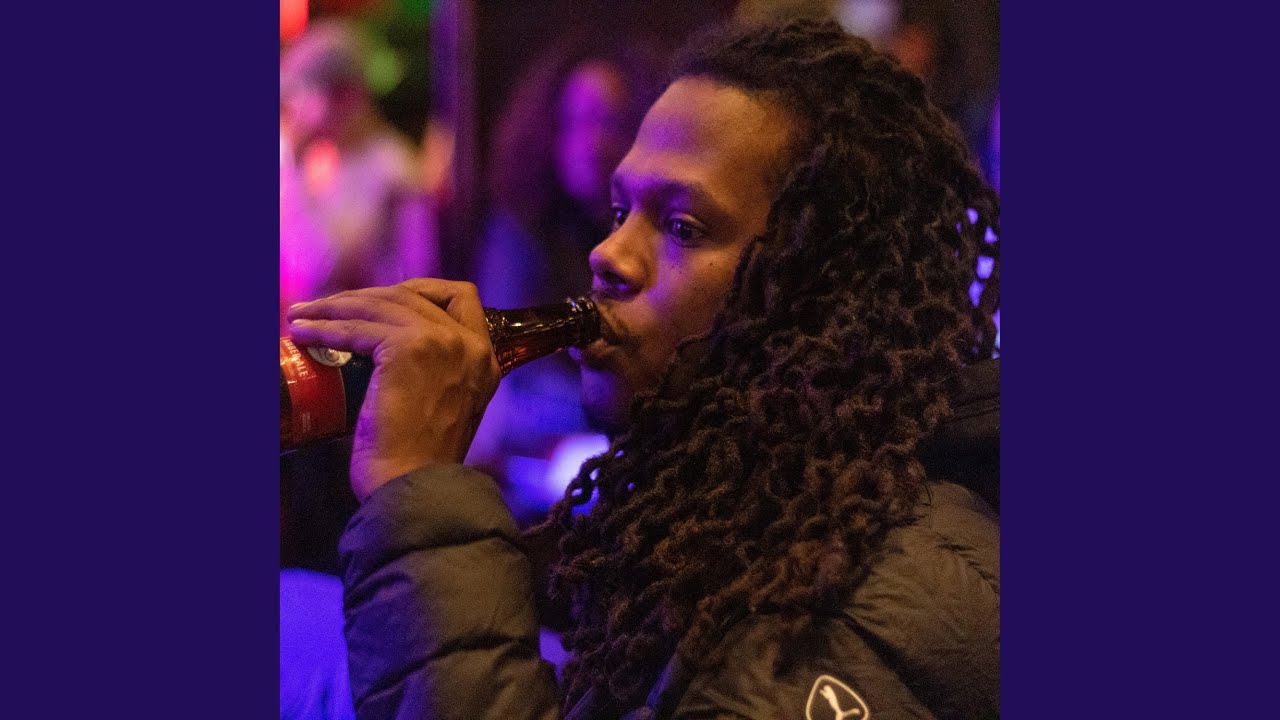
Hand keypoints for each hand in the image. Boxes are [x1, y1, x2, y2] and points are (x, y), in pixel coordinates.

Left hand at [287, 279, 499, 501]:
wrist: (415, 488)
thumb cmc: (418, 464)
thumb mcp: (442, 409)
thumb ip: (432, 378)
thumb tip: (382, 353)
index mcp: (484, 360)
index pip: (461, 298)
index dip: (420, 290)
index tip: (383, 299)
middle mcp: (470, 345)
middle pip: (412, 294)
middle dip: (364, 296)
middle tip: (329, 308)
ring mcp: (441, 343)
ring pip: (380, 305)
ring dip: (334, 307)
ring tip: (303, 317)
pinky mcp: (409, 349)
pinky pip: (357, 327)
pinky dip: (324, 328)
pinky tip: (303, 333)